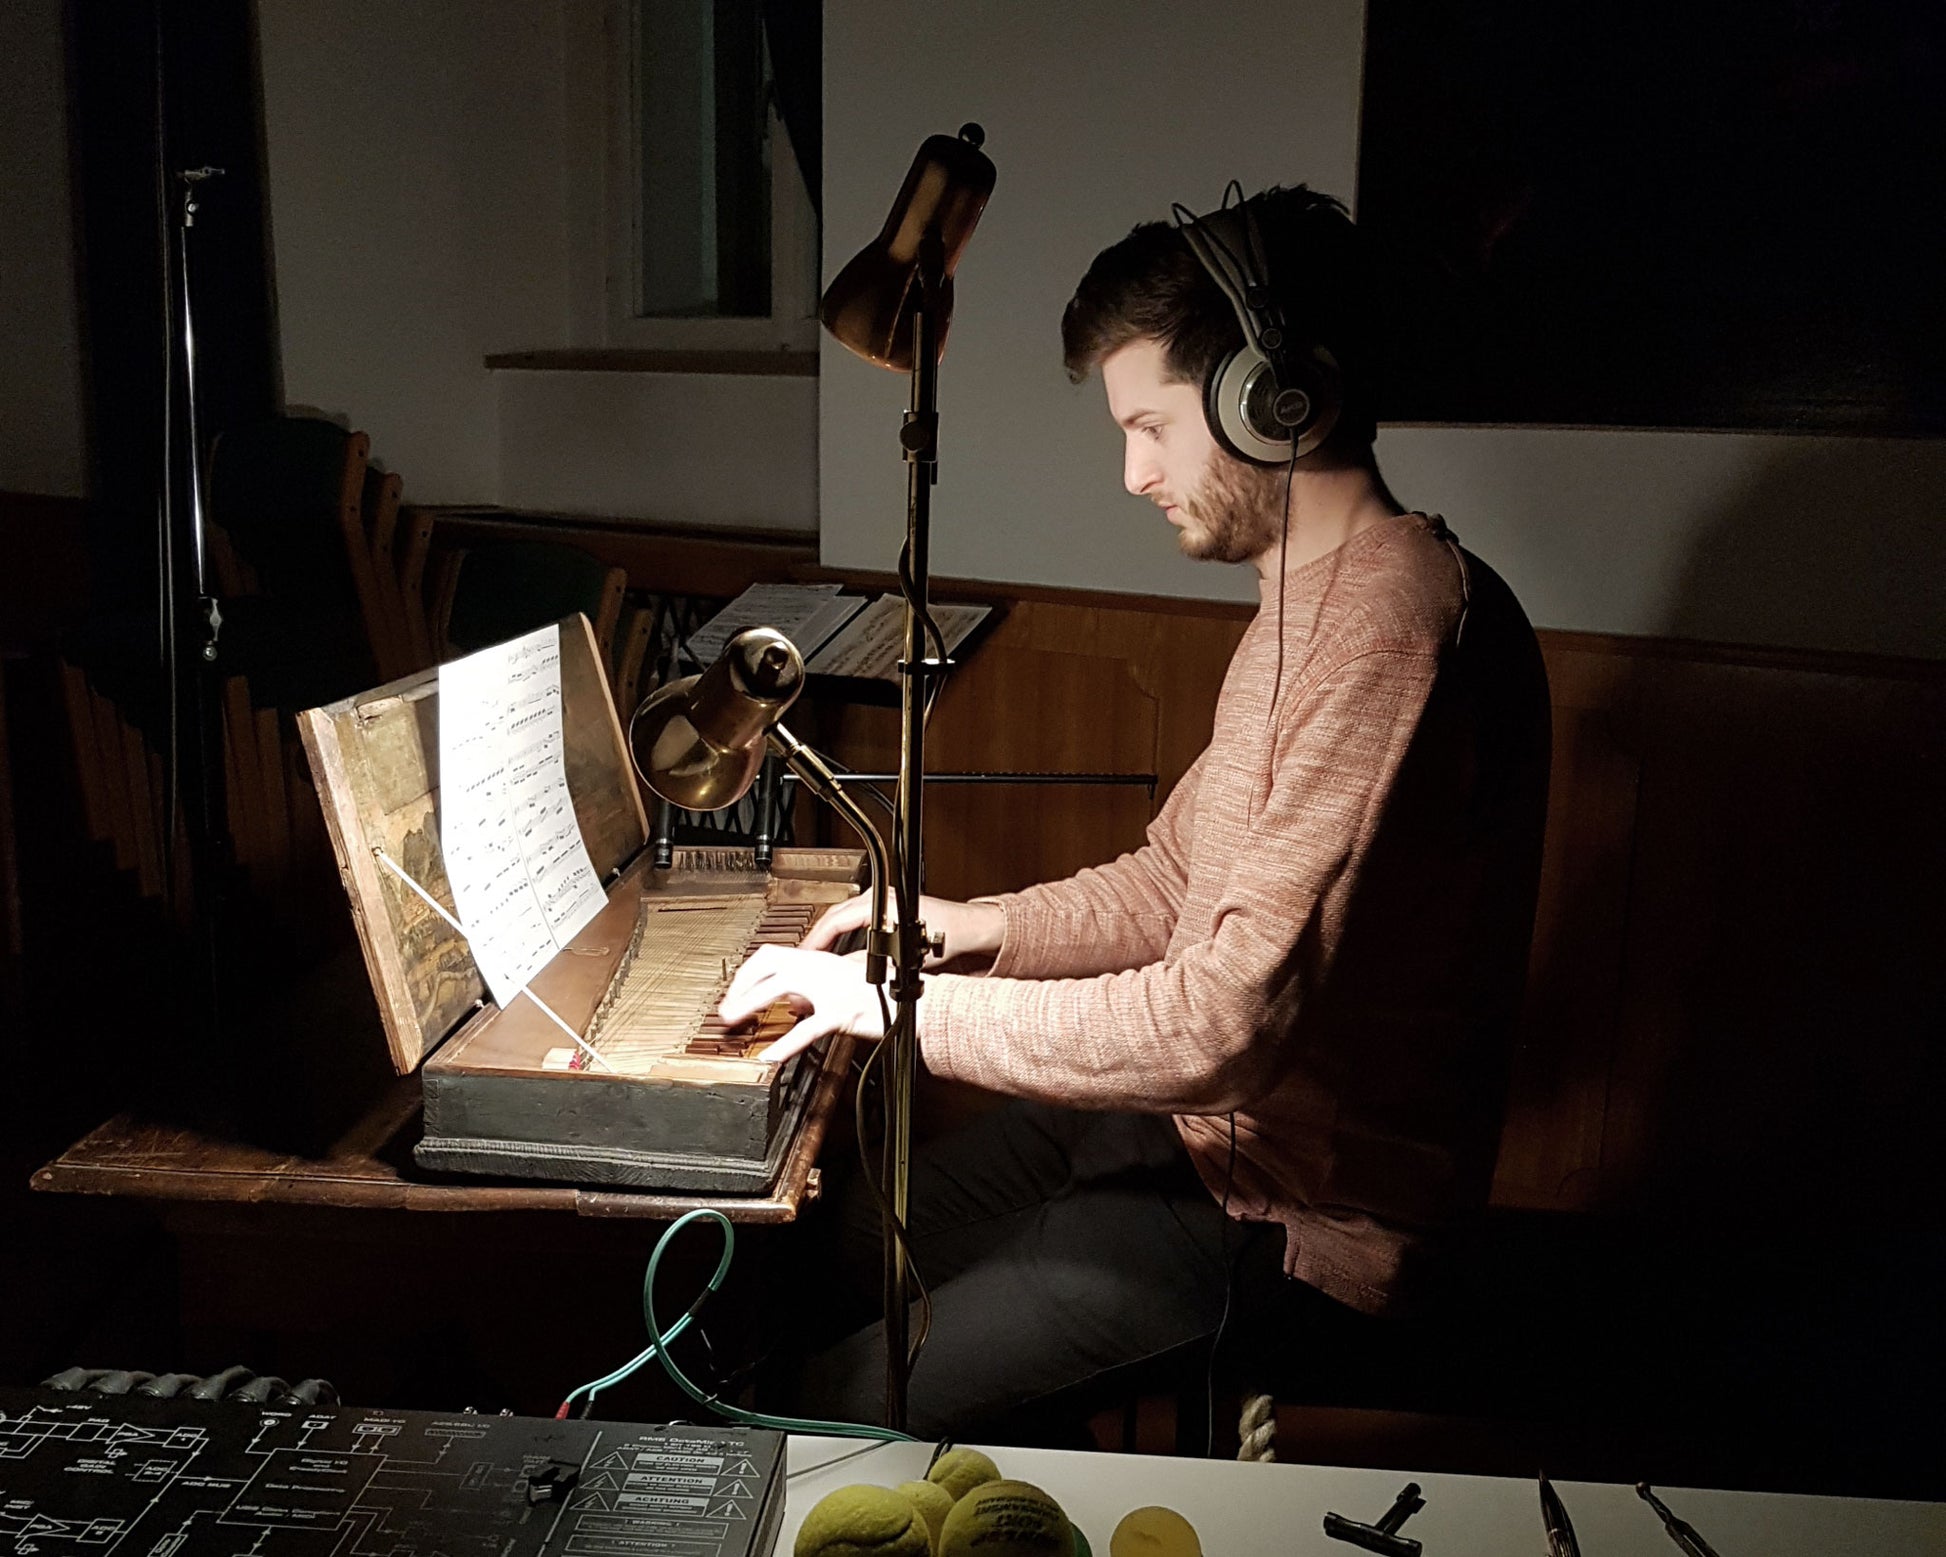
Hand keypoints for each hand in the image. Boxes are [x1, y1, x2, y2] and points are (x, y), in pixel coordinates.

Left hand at [721, 944, 888, 1064]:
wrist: (917, 1002)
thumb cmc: (887, 993)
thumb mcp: (847, 981)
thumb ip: (819, 987)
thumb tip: (794, 1000)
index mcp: (822, 960)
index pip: (774, 955)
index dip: (749, 972)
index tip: (736, 990)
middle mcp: (823, 968)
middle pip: (769, 964)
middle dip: (741, 984)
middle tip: (727, 1008)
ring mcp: (831, 990)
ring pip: (779, 988)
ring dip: (750, 1003)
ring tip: (733, 1020)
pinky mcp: (842, 1014)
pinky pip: (807, 1029)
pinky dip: (786, 1043)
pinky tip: (771, 1055)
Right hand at [801, 889, 1003, 972]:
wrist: (969, 929)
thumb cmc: (947, 936)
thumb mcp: (903, 957)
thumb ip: (867, 965)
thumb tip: (839, 976)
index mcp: (879, 903)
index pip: (834, 920)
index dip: (815, 941)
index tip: (803, 956)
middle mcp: (878, 897)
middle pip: (833, 917)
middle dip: (816, 940)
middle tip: (803, 960)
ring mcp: (881, 899)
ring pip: (841, 917)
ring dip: (828, 936)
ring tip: (815, 956)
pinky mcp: (886, 907)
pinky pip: (852, 918)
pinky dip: (841, 933)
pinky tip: (836, 949)